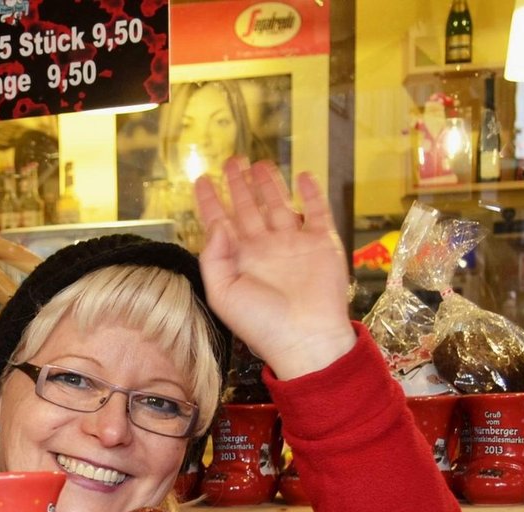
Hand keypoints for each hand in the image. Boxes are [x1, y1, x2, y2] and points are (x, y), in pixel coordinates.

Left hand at [195, 157, 355, 379]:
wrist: (306, 338)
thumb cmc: (262, 323)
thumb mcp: (223, 294)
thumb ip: (213, 258)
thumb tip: (216, 223)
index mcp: (240, 260)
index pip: (221, 222)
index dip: (210, 201)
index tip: (201, 180)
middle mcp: (265, 248)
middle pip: (248, 207)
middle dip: (238, 185)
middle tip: (231, 161)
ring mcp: (294, 243)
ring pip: (278, 203)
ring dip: (268, 183)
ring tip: (257, 163)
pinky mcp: (322, 242)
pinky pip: (317, 211)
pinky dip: (311, 192)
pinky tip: (302, 176)